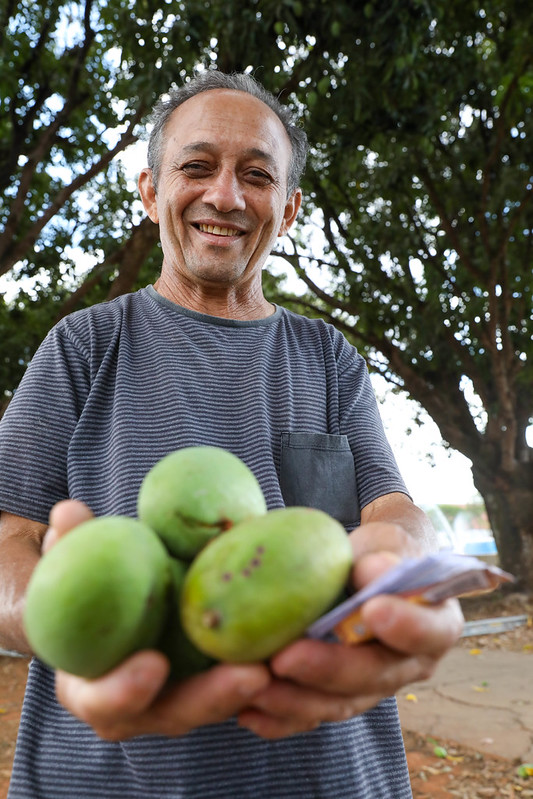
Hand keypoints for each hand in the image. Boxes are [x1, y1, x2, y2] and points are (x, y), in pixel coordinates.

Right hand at [44, 500, 271, 740]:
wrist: (118, 605)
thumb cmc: (91, 586)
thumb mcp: (76, 562)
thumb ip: (71, 544)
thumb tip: (69, 512)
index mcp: (93, 687)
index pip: (103, 703)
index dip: (123, 691)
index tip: (154, 663)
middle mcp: (139, 706)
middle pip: (175, 714)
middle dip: (213, 699)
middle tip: (252, 674)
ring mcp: (181, 700)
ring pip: (219, 706)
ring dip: (255, 690)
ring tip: (288, 661)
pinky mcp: (214, 686)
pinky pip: (243, 686)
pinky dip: (273, 674)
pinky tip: (304, 646)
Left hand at [236, 527, 463, 739]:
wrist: (363, 572)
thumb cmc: (380, 552)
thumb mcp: (387, 543)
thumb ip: (384, 556)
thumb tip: (372, 569)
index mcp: (435, 625)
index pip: (429, 632)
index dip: (406, 626)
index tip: (373, 609)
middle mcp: (408, 666)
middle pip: (374, 676)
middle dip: (328, 670)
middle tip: (287, 658)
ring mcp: (371, 688)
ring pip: (338, 704)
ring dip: (294, 700)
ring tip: (255, 687)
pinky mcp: (336, 700)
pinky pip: (308, 717)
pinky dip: (277, 718)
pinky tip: (246, 712)